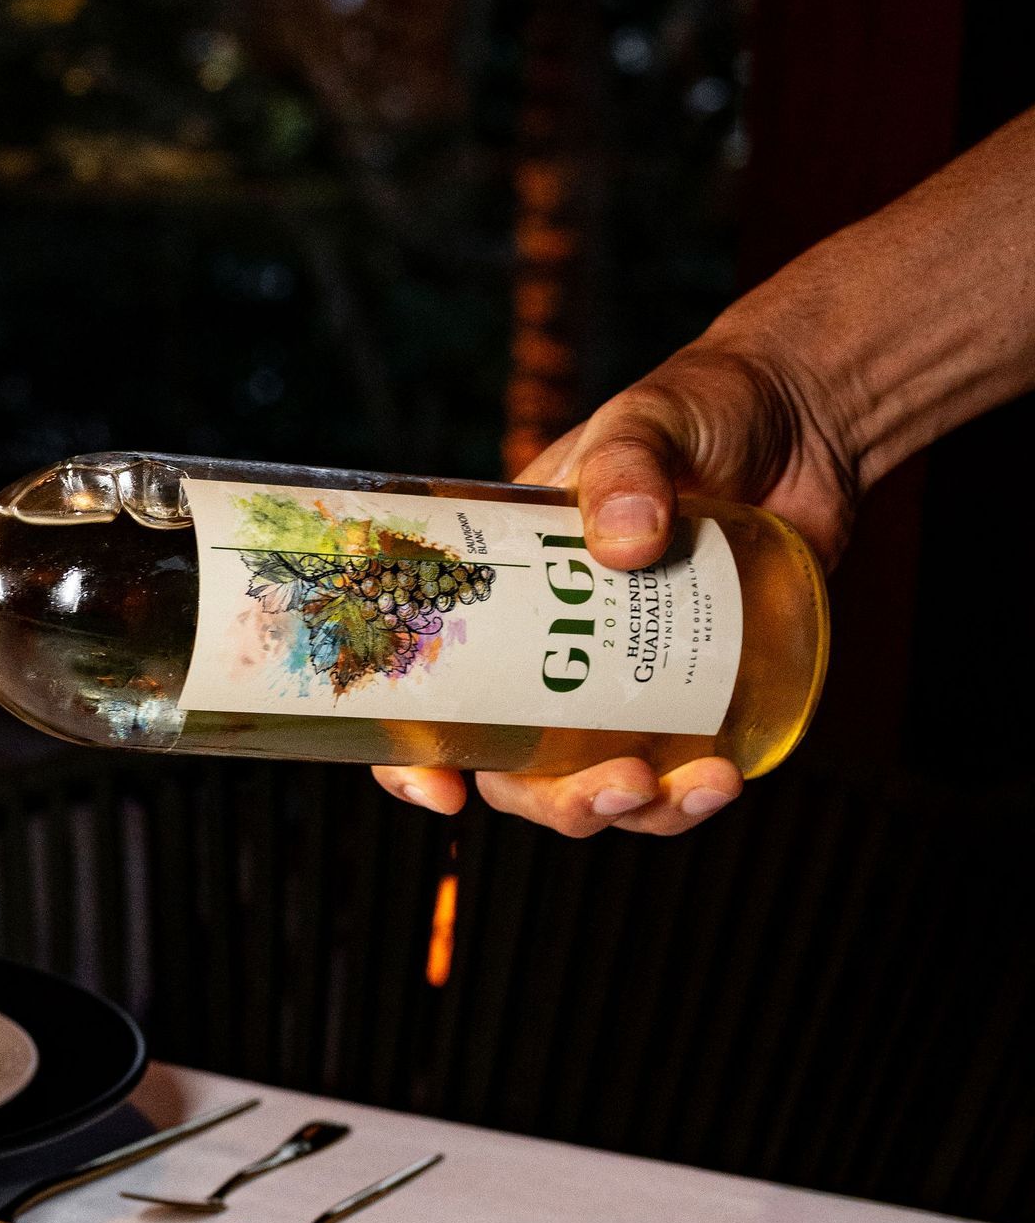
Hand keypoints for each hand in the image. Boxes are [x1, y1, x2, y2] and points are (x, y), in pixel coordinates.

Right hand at [375, 337, 859, 837]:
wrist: (806, 419)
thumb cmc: (701, 410)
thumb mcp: (644, 420)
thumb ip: (627, 468)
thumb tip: (626, 543)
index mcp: (502, 600)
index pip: (430, 698)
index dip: (416, 762)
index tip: (443, 795)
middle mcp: (550, 658)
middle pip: (518, 773)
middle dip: (557, 802)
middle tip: (616, 785)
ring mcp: (624, 687)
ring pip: (596, 790)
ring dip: (633, 813)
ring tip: (695, 787)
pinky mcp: (697, 699)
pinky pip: (675, 777)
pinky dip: (691, 797)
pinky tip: (725, 779)